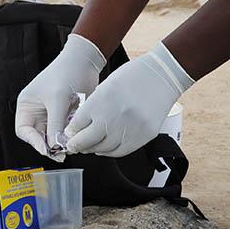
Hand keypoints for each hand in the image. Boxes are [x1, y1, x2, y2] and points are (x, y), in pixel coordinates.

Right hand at [15, 34, 105, 158]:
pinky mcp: (65, 115)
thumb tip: (56, 147)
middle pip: (38, 137)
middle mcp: (37, 111)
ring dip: (61, 142)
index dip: (34, 142)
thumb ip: (55, 125)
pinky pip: (64, 131)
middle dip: (50, 145)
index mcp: (27, 105)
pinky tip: (77, 137)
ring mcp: (51, 114)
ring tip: (72, 145)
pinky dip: (69, 136)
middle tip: (63, 153)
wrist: (85, 61)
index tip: (47, 150)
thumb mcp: (58, 100)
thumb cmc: (66, 74)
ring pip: (53, 136)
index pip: (24, 131)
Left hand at [65, 41, 193, 157]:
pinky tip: (106, 147)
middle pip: (86, 141)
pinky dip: (110, 151)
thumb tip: (78, 127)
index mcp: (99, 102)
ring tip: (90, 146)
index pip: (76, 126)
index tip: (68, 135)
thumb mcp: (105, 87)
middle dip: (76, 145)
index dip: (70, 133)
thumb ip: (92, 107)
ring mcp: (128, 130)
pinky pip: (120, 152)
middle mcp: (112, 118)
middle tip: (73, 145)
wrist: (161, 76)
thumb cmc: (132, 77)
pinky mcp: (142, 137)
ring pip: (103, 149)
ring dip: (93, 149)